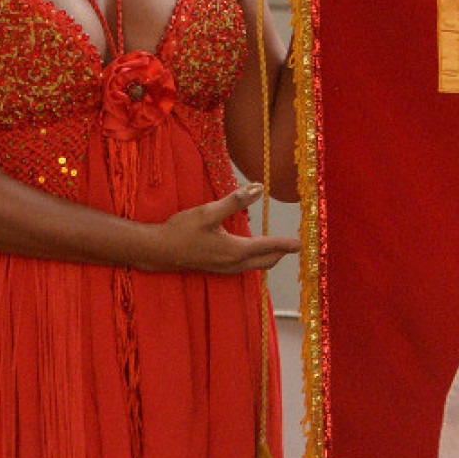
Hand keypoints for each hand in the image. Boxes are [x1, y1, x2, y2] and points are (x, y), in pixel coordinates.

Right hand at [141, 185, 298, 277]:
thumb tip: (257, 188)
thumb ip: (235, 201)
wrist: (158, 251)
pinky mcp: (217, 269)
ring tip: (277, 246)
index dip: (285, 244)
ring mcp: (225, 269)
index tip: (300, 244)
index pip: (268, 247)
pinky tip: (251, 249)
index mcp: (235, 250)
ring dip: (268, 257)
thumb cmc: (181, 230)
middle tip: (292, 245)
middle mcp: (234, 264)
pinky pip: (244, 266)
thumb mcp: (208, 212)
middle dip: (280, 253)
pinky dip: (254, 259)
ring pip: (255, 266)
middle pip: (265, 261)